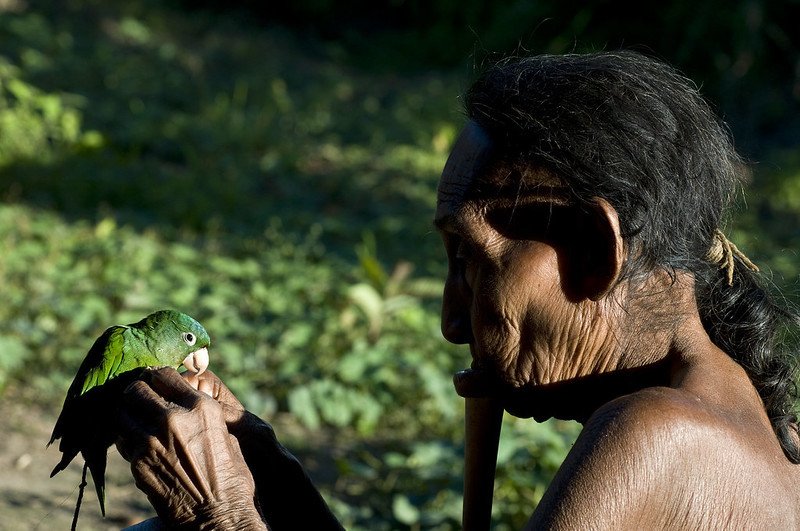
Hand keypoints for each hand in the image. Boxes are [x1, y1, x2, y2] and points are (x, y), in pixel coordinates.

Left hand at [117, 368, 265, 529]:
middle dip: (137, 394)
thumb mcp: (225, 435)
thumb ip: (202, 415)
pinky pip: (122, 441)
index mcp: (200, 407)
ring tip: (137, 424)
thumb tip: (187, 404)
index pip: (164, 374)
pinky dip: (126, 440)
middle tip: (141, 403)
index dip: (158, 378)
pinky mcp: (137, 464)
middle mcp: (173, 418)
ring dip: (128, 416)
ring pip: (121, 414)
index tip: (157, 385)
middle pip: (136, 389)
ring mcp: (151, 441)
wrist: (218, 516)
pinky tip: (139, 447)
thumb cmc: (231, 478)